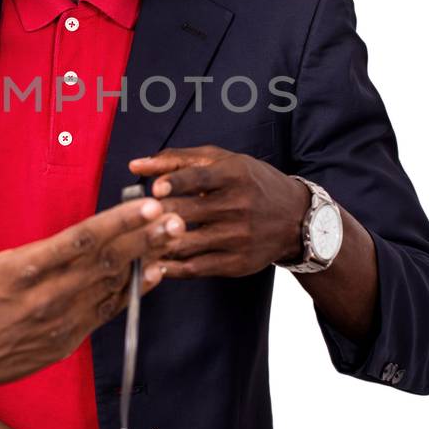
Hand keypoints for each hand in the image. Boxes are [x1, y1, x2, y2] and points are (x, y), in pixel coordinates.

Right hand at [0, 162, 183, 395]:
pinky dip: (133, 293)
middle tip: (176, 217)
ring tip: (172, 238)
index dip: (117, 222)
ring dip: (145, 262)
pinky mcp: (66, 341)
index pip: (79, 241)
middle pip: (106, 263)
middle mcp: (46, 298)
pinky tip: (154, 274)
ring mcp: (60, 323)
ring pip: (112, 287)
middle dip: (144, 238)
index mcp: (21, 271)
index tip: (145, 204)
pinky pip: (107, 312)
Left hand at [128, 146, 309, 278]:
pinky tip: (153, 262)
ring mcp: (238, 237)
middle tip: (132, 216)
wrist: (296, 220)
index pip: (201, 179)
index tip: (154, 188)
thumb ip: (177, 160)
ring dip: (157, 243)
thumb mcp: (223, 162)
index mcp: (235, 175)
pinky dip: (170, 267)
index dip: (175, 183)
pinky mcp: (237, 264)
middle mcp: (239, 206)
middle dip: (156, 215)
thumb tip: (135, 165)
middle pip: (188, 213)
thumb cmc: (252, 183)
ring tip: (134, 240)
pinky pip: (196, 268)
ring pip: (187, 243)